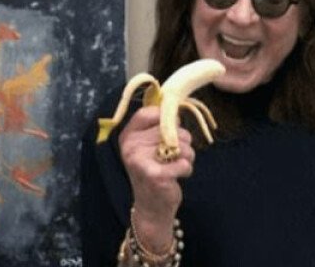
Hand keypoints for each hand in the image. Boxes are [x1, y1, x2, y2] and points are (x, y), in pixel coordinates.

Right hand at [118, 106, 193, 242]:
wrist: (151, 207)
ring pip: (182, 144)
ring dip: (187, 156)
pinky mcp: (157, 175)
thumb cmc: (154, 170)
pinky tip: (176, 176)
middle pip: (172, 128)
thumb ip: (158, 127)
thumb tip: (174, 106)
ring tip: (175, 165)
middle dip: (182, 141)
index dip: (167, 117)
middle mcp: (131, 147)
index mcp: (128, 136)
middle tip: (173, 155)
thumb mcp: (149, 146)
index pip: (150, 112)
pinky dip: (187, 169)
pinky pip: (185, 162)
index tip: (170, 129)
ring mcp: (142, 161)